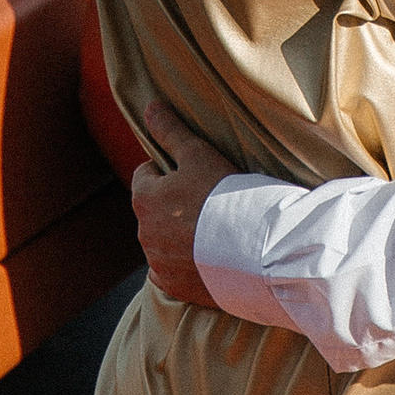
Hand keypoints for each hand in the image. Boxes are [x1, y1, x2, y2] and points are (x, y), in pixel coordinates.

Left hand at [130, 100, 234, 308]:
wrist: (251, 252)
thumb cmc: (225, 196)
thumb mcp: (199, 154)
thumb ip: (171, 130)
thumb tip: (150, 107)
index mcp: (144, 197)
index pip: (146, 175)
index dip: (169, 171)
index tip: (193, 176)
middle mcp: (143, 232)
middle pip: (153, 210)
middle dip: (171, 205)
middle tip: (206, 202)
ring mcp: (158, 262)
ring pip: (161, 241)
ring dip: (176, 235)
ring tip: (211, 230)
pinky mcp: (174, 287)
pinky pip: (169, 272)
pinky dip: (182, 264)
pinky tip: (205, 258)